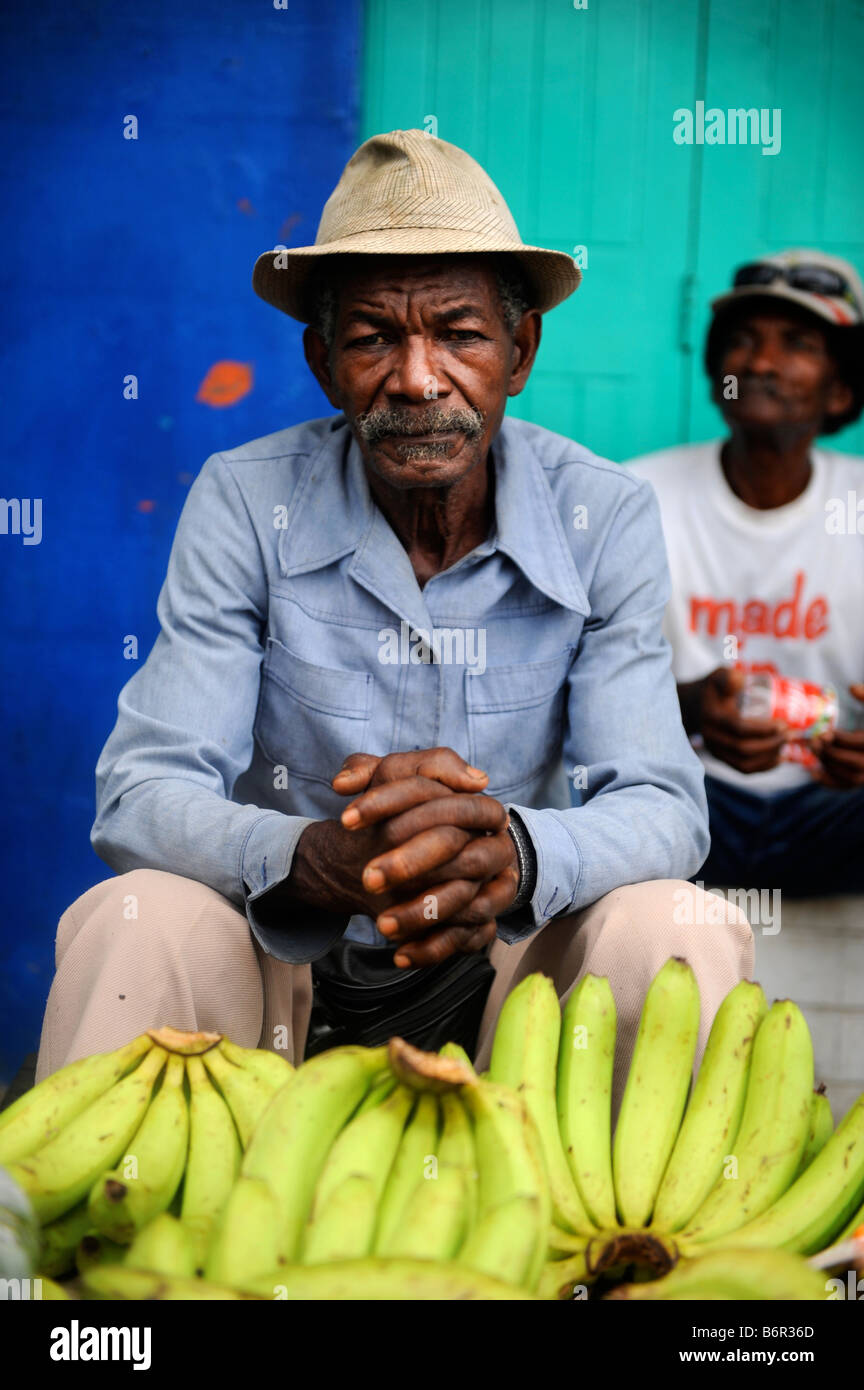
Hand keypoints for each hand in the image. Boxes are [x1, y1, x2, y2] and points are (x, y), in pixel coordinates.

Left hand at [337, 751, 519, 965]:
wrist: (422, 859)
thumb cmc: (409, 817)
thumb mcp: (394, 783)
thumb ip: (369, 771)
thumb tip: (343, 782)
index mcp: (473, 806)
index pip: (438, 796)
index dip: (389, 802)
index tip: (345, 819)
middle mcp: (490, 845)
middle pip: (459, 851)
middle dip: (410, 862)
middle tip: (367, 877)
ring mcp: (492, 886)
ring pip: (469, 901)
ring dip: (422, 913)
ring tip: (381, 924)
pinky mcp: (486, 921)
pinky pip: (468, 939)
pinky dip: (434, 948)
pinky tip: (399, 954)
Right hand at [687, 667, 788, 773]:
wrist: (695, 705)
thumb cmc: (714, 689)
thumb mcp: (719, 676)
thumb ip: (728, 677)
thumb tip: (741, 681)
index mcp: (712, 717)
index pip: (739, 728)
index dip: (763, 729)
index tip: (783, 724)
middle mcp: (711, 738)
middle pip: (743, 748)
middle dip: (771, 744)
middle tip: (790, 734)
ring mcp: (715, 751)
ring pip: (744, 763)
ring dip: (769, 757)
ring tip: (787, 746)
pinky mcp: (722, 759)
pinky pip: (743, 769)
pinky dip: (763, 767)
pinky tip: (779, 759)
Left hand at [811, 683, 863, 787]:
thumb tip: (851, 687)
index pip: (860, 743)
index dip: (840, 738)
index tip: (825, 732)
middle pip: (854, 762)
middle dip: (831, 752)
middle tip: (814, 741)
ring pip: (850, 777)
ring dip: (828, 765)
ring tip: (814, 750)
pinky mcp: (862, 781)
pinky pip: (847, 787)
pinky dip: (830, 783)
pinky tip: (813, 773)